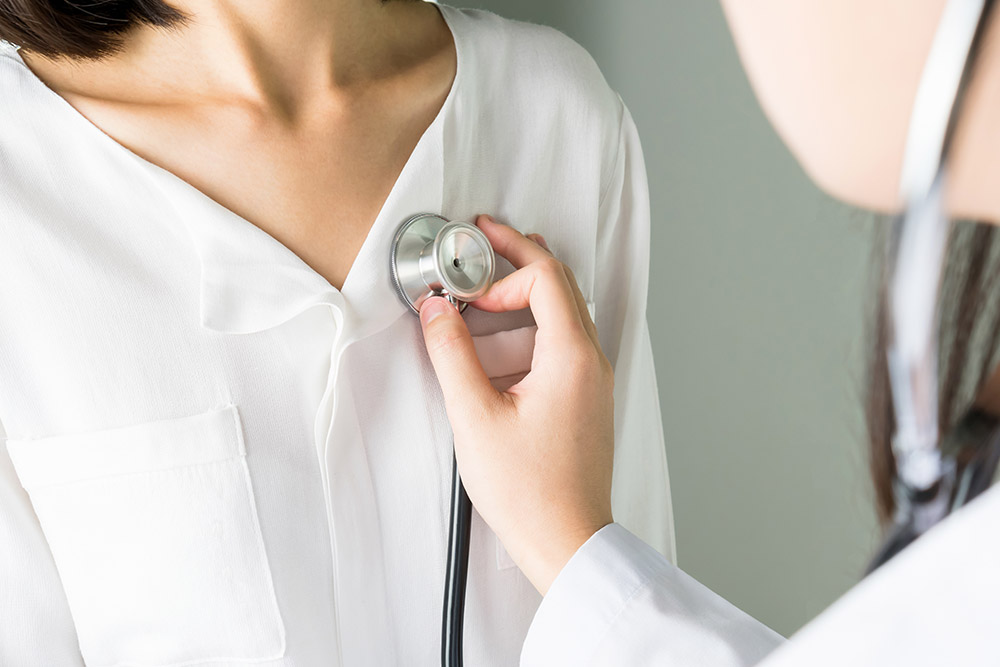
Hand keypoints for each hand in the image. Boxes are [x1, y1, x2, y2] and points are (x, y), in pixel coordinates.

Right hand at [418, 214, 614, 594]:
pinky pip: (563, 343)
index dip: (506, 261)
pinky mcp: (585, 400)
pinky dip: (532, 327)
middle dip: (518, 259)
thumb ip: (451, 354)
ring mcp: (592, 382)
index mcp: (572, 357)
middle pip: (560, 285)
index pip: (545, 277)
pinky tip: (501, 345)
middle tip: (483, 244)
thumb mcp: (475, 417)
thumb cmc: (530, 491)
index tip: (472, 263)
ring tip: (488, 288)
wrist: (567, 540)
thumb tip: (437, 309)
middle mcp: (591, 362)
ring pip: (564, 313)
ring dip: (525, 293)